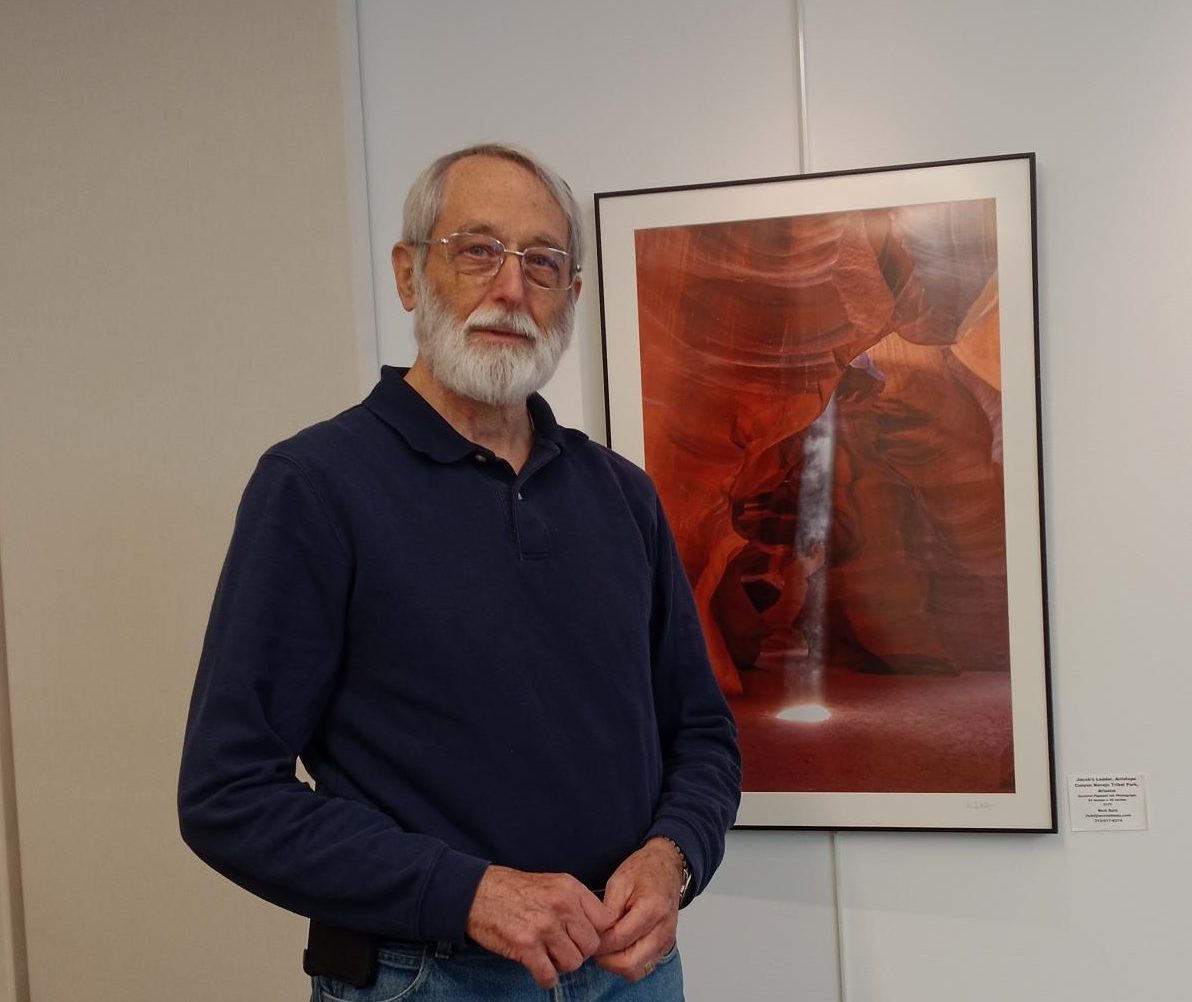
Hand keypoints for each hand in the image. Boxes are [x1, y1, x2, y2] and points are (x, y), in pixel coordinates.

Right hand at [466, 865, 614, 988]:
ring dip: (561, 965)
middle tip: (562, 948)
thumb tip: (599, 931)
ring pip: (574, 963)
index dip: (596, 933)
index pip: (605, 921)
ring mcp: (544, 926)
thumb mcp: (553, 884)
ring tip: (548, 955)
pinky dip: (545, 978)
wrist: (478, 893)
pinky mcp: (526, 946)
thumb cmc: (516, 890)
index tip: (582, 937)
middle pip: (591, 945)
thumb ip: (577, 903)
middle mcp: (561, 906)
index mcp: (570, 888)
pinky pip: (549, 976)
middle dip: (579, 952)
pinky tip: (537, 967)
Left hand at [593, 838, 685, 981]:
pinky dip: (628, 964)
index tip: (587, 936)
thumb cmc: (644, 870)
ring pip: (636, 971)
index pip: (618, 939)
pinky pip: (644, 967)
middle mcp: (662, 930)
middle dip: (606, 960)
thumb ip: (607, 909)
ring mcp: (665, 941)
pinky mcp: (665, 947)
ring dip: (616, 965)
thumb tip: (596, 934)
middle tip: (593, 947)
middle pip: (629, 964)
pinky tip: (618, 948)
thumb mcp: (619, 881)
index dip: (598, 942)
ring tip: (605, 948)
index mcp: (651, 909)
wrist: (667, 867)